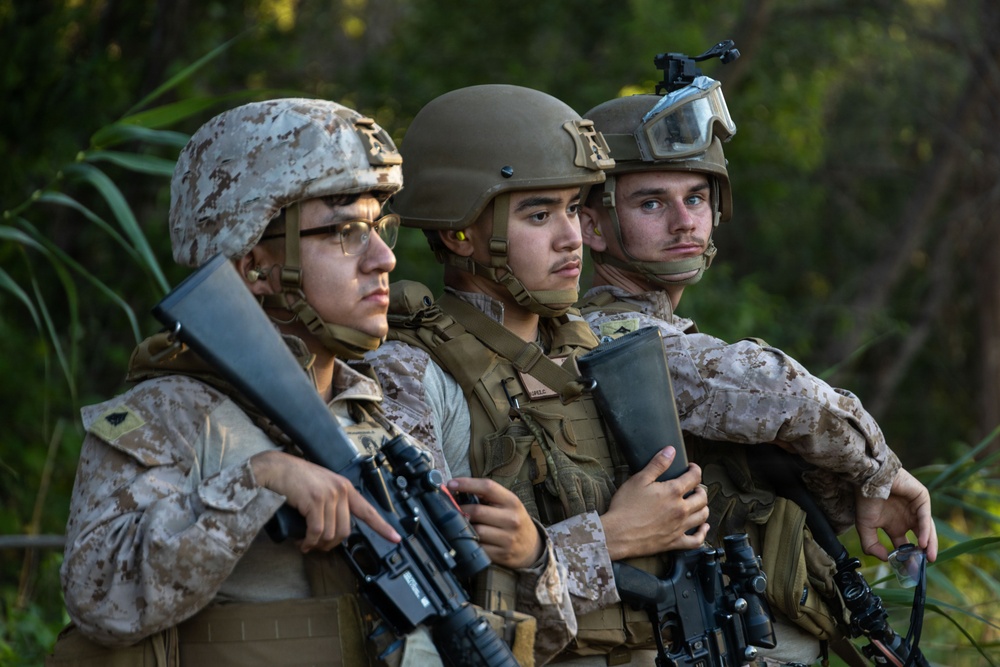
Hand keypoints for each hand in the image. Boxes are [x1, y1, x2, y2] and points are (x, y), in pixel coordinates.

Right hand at [251, 451, 399, 551]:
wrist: (276, 468)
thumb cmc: (296, 479)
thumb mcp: (322, 487)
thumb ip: (333, 501)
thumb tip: (336, 529)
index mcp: (345, 487)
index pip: (368, 510)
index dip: (382, 527)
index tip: (396, 538)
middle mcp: (340, 490)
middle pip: (345, 531)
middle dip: (331, 545)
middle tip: (317, 546)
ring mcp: (328, 495)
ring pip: (330, 534)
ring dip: (317, 545)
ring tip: (306, 543)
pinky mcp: (314, 501)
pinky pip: (316, 532)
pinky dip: (308, 542)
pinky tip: (302, 543)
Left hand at [447, 477, 542, 569]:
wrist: (532, 547)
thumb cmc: (514, 521)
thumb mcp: (508, 505)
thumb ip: (487, 497)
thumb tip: (457, 491)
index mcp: (512, 502)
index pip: (488, 487)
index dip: (467, 484)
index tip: (451, 484)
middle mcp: (511, 519)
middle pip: (477, 511)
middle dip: (460, 509)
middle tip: (451, 509)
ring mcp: (507, 538)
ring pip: (476, 531)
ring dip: (463, 528)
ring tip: (459, 524)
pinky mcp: (502, 555)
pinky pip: (478, 548)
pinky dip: (470, 543)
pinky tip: (468, 539)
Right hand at [600, 446, 708, 559]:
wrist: (618, 534)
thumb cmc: (626, 507)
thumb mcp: (639, 480)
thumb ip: (657, 464)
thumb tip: (670, 450)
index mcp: (673, 492)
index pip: (694, 477)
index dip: (695, 469)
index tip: (691, 468)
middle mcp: (681, 509)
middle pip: (702, 497)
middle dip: (700, 489)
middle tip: (694, 486)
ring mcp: (680, 527)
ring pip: (702, 516)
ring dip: (704, 507)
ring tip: (698, 503)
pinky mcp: (675, 542)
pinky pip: (696, 540)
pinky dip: (702, 533)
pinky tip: (703, 528)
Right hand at [856, 467, 937, 561]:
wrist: (867, 479)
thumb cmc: (865, 500)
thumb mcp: (865, 527)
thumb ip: (871, 545)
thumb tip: (884, 558)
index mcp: (894, 525)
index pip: (905, 544)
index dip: (907, 557)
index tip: (908, 569)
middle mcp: (906, 517)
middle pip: (921, 538)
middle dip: (923, 553)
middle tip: (924, 565)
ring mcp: (915, 508)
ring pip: (926, 528)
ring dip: (929, 544)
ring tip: (927, 557)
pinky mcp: (922, 498)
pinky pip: (925, 517)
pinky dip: (925, 531)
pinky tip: (922, 542)